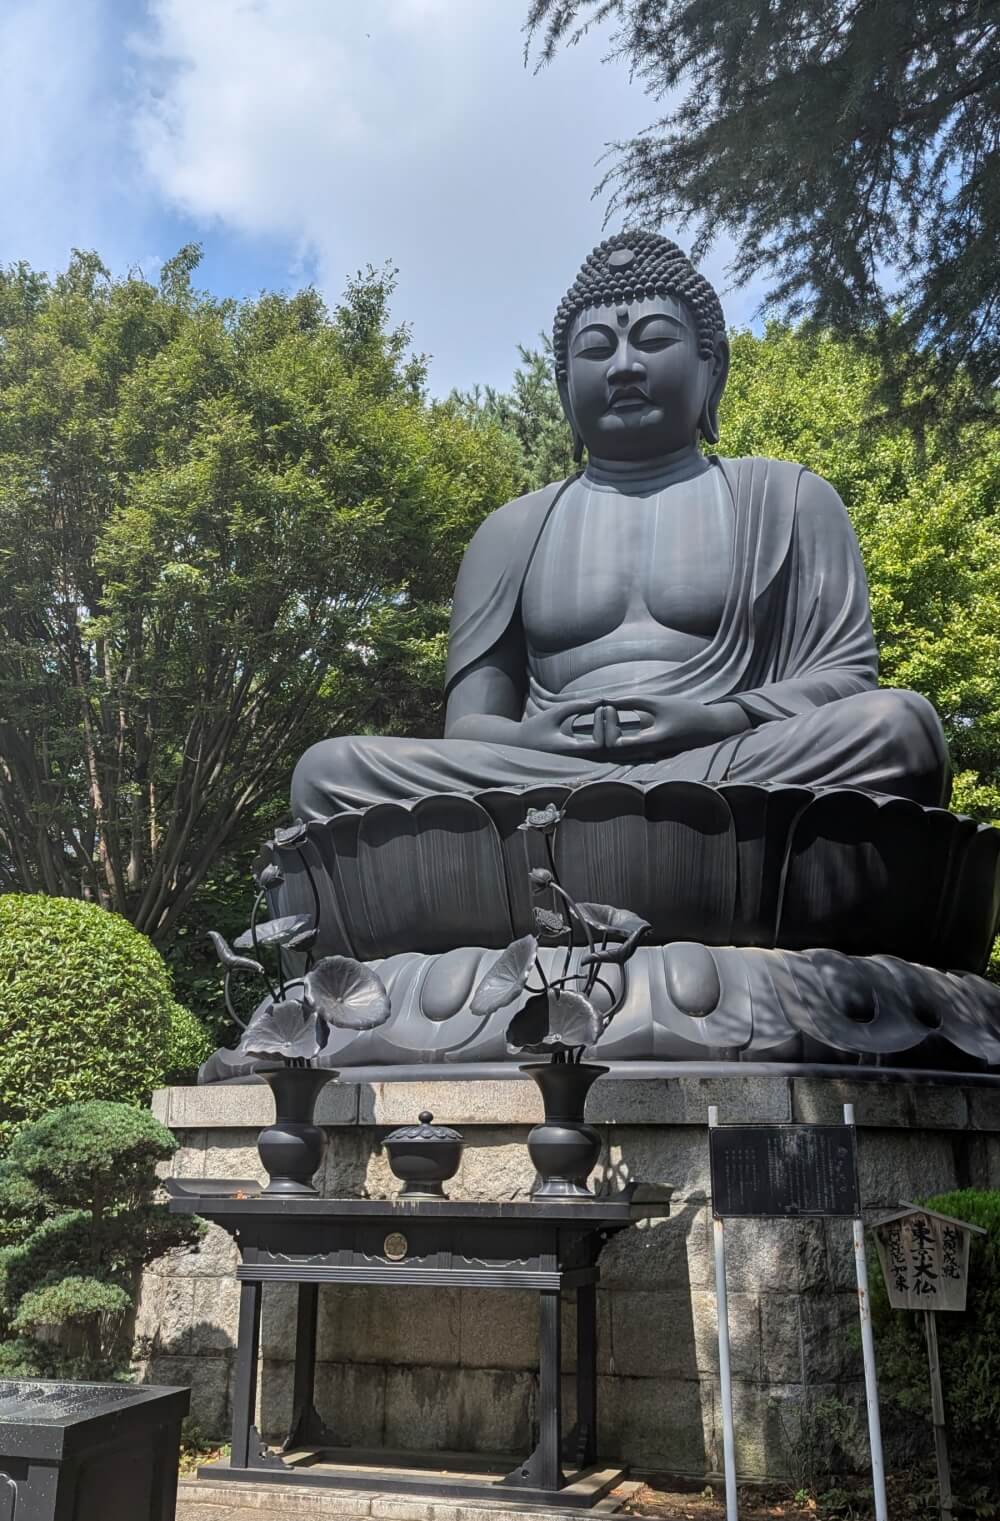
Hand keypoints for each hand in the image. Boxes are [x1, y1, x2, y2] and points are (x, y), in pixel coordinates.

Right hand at [514, 699, 617, 755]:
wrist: (521, 743)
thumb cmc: (535, 727)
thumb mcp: (555, 713)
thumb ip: (577, 706)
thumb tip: (600, 699)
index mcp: (571, 749)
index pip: (599, 744)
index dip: (603, 726)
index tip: (600, 708)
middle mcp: (578, 757)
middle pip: (607, 750)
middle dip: (612, 728)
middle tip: (610, 708)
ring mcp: (579, 758)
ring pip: (604, 750)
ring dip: (609, 731)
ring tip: (608, 712)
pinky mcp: (579, 756)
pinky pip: (597, 748)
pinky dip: (603, 734)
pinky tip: (602, 719)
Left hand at [597, 697, 750, 757]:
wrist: (710, 727)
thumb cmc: (687, 712)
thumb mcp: (658, 702)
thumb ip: (631, 701)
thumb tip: (606, 699)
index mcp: (650, 744)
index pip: (615, 744)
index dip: (604, 727)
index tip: (605, 707)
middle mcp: (646, 756)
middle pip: (611, 755)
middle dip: (597, 737)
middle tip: (594, 717)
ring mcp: (648, 758)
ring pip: (617, 756)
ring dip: (605, 739)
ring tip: (599, 721)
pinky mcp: (649, 756)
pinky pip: (626, 753)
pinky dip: (615, 742)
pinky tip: (611, 728)